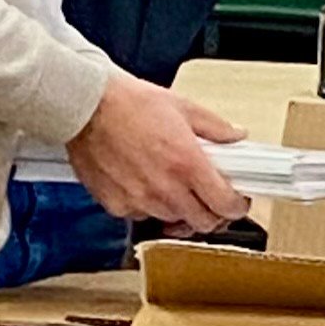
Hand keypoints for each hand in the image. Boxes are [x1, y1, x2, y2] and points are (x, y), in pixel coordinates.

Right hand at [65, 72, 246, 233]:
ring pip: (173, 220)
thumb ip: (215, 128)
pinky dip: (149, 206)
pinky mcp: (117, 205)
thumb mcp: (183, 107)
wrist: (87, 106)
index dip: (237, 207)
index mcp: (187, 164)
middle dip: (213, 214)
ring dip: (181, 210)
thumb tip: (235, 135)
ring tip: (177, 187)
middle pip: (203, 223)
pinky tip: (146, 184)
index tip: (238, 201)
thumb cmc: (129, 103)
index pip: (225, 205)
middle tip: (212, 199)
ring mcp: (140, 201)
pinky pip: (141, 215)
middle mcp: (165, 188)